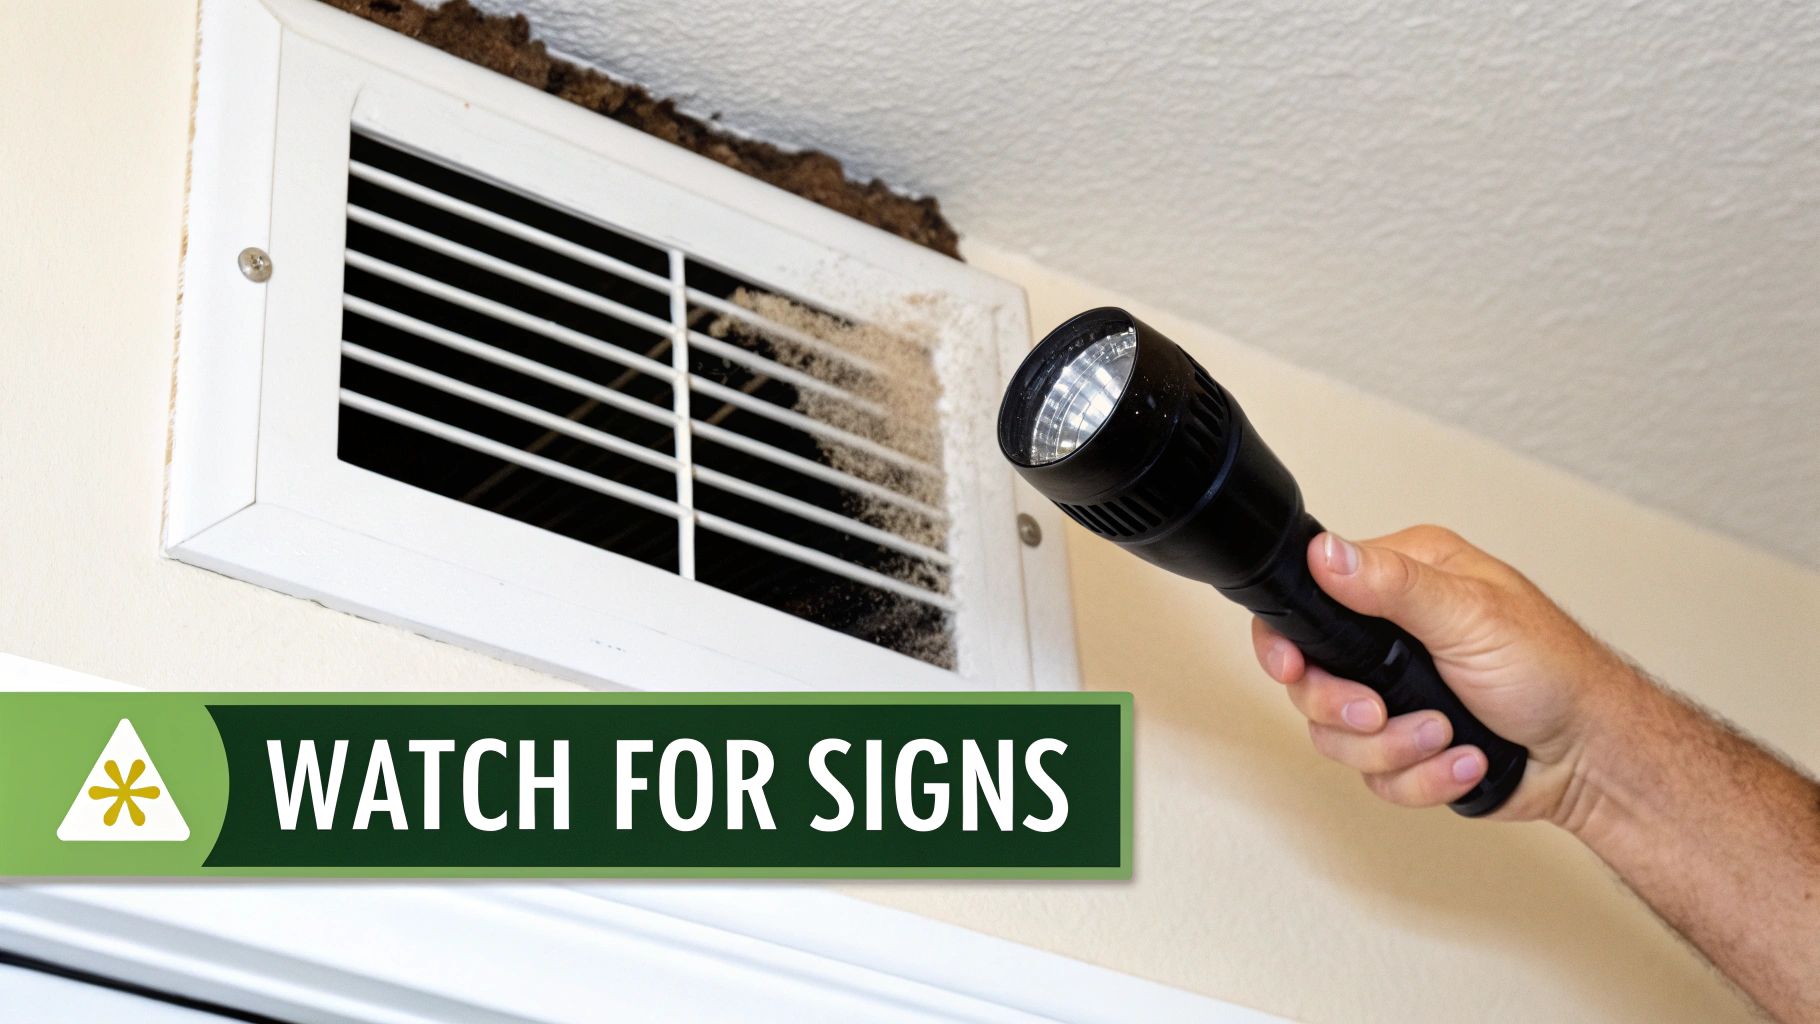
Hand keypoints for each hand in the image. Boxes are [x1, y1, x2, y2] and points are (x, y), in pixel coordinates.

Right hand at [1250, 525, 1642, 821]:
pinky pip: (1375, 777)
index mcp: (1401, 582)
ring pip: (1337, 738)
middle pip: (1309, 682)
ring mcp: (1394, 694)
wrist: (1592, 756)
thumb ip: (1392, 584)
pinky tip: (1464, 761)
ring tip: (1448, 736)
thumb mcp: (1471, 615)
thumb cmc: (1554, 673)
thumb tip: (1325, 551)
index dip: (1286, 644)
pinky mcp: (1406, 746)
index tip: (1293, 670)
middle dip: (1348, 710)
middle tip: (1382, 713)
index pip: (1308, 602)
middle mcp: (1389, 636)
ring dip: (1396, 749)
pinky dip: (1423, 778)